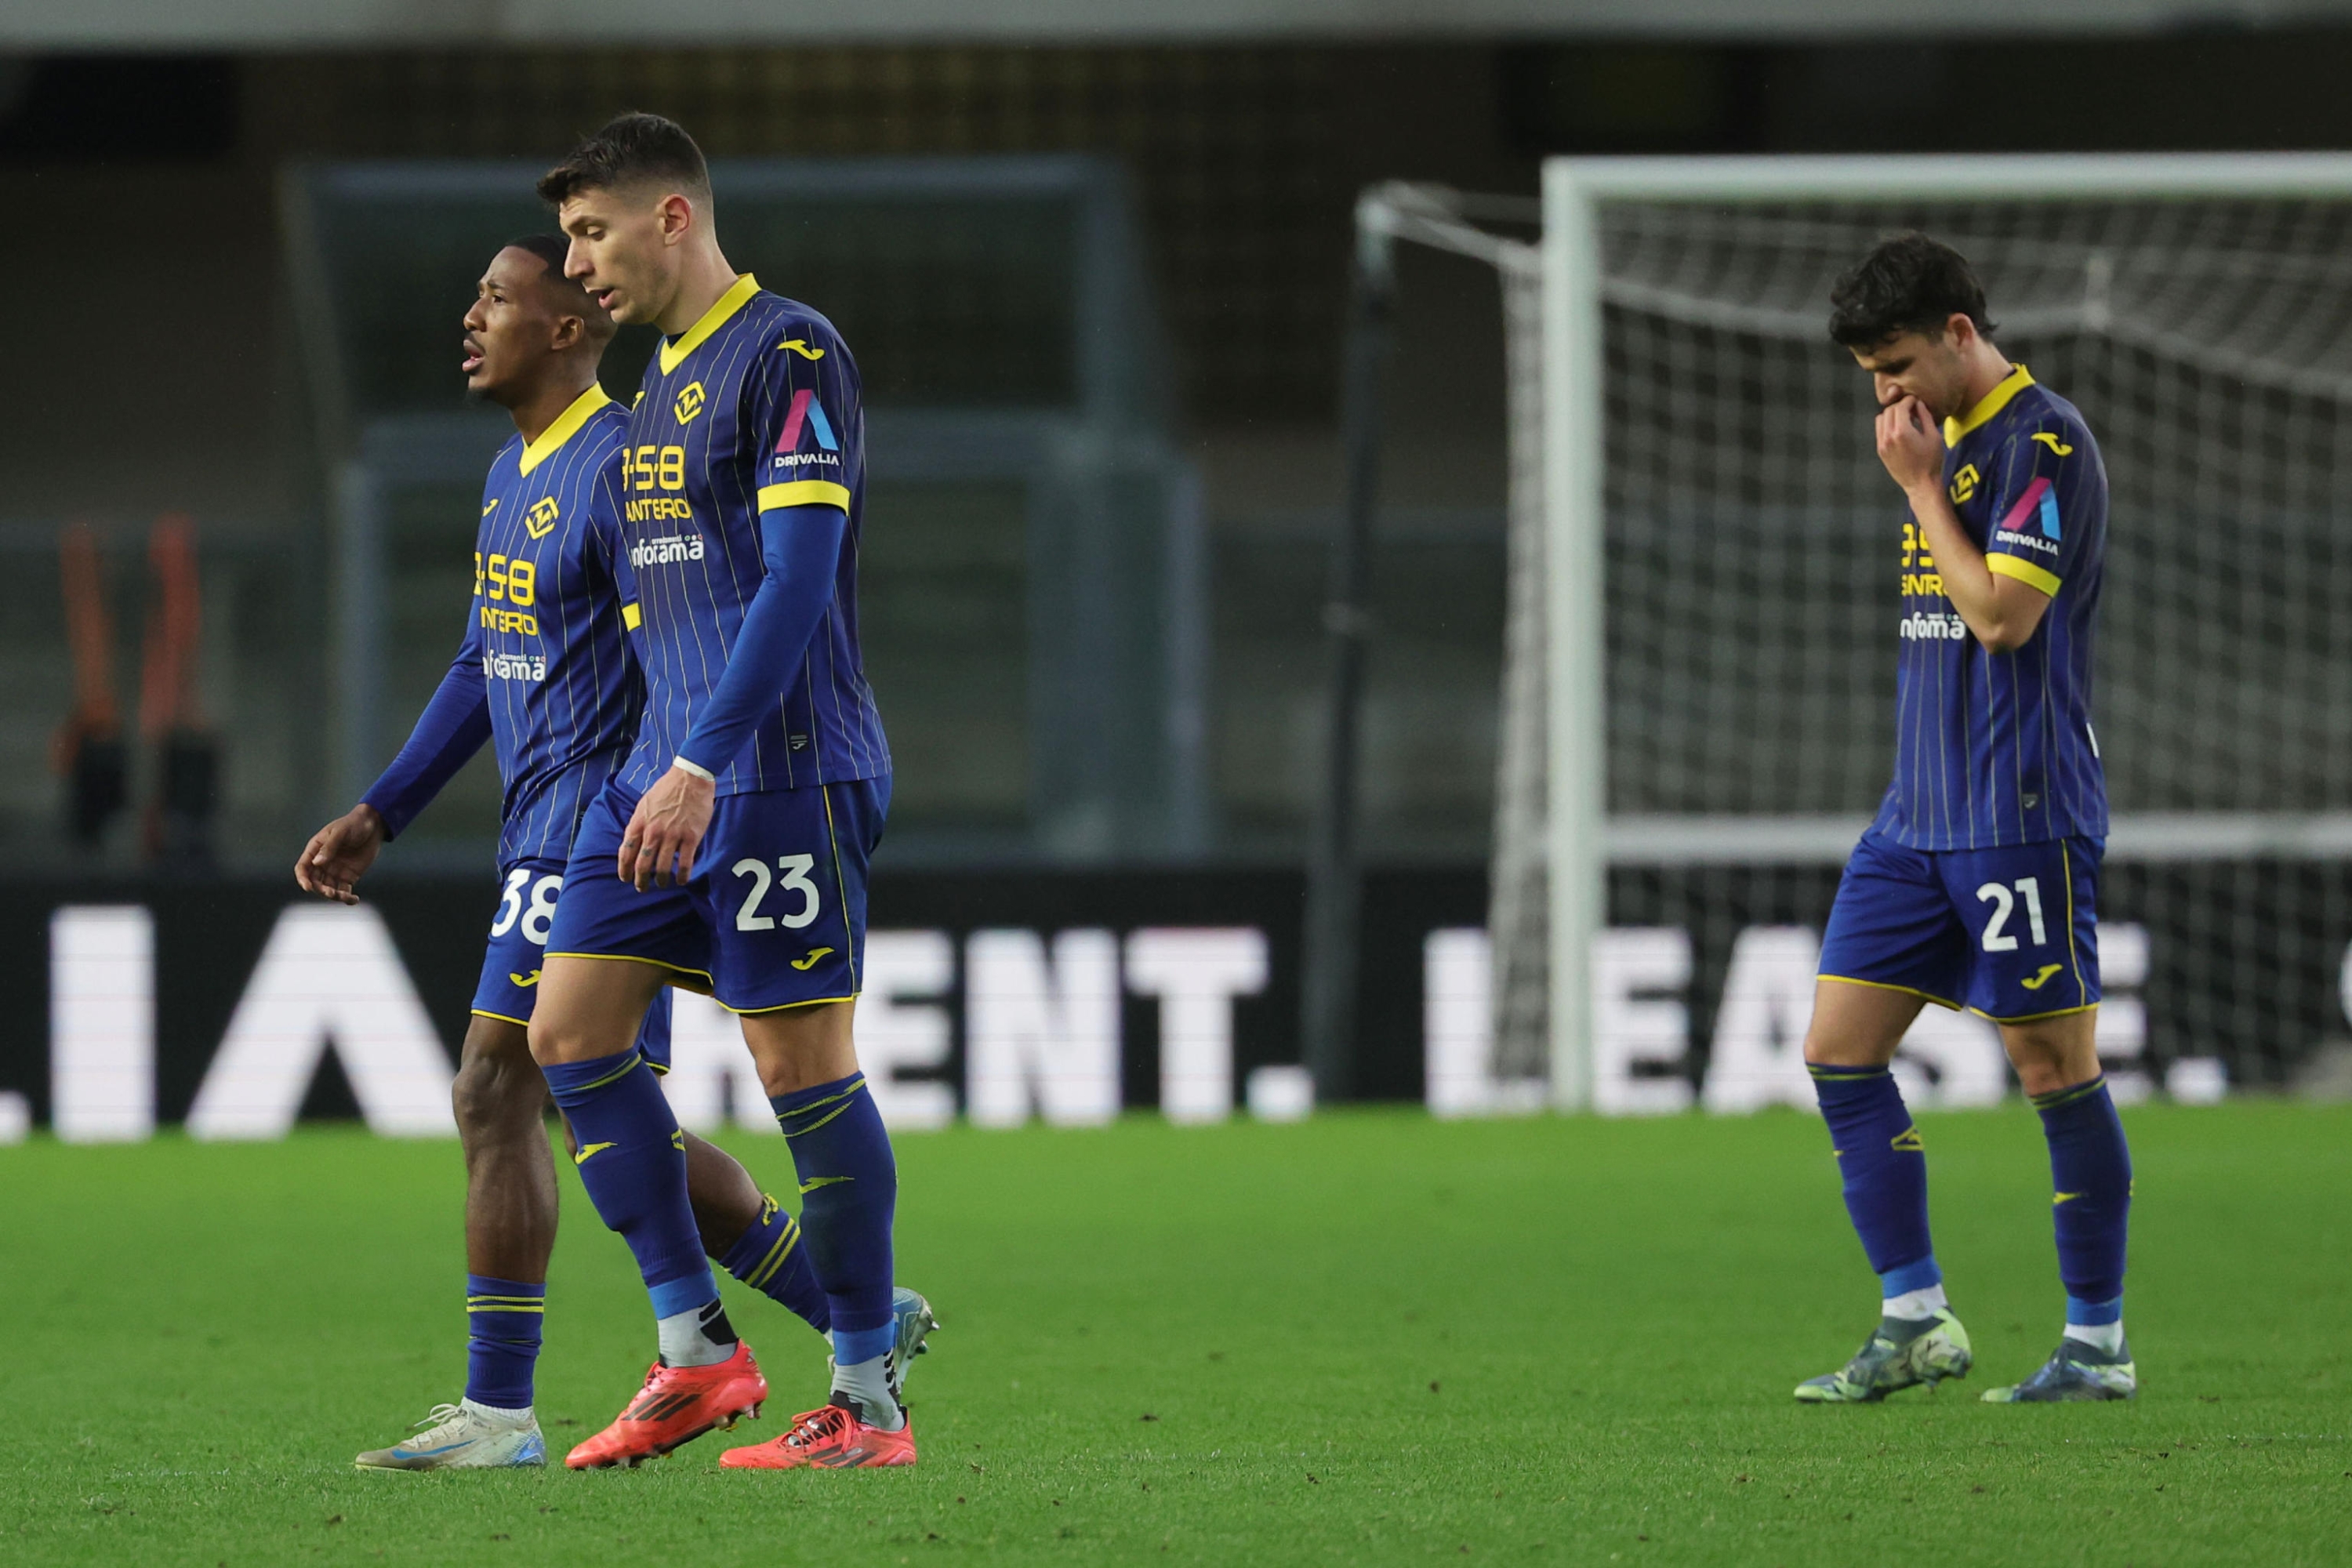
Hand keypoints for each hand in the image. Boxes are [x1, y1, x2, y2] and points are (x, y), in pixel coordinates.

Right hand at [295, 804, 385, 903]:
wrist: (373, 825)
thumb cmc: (354, 824)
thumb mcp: (340, 832)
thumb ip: (329, 847)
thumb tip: (317, 863)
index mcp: (315, 850)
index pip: (303, 868)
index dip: (303, 879)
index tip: (308, 887)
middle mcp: (323, 863)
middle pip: (315, 882)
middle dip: (320, 890)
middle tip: (330, 892)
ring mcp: (335, 871)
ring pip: (329, 889)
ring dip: (334, 896)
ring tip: (344, 896)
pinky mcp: (349, 876)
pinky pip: (344, 891)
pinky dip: (348, 898)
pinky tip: (354, 900)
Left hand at [620, 762, 716, 889]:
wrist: (690, 778)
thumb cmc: (666, 789)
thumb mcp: (644, 804)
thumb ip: (639, 824)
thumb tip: (634, 842)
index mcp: (639, 823)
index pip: (626, 852)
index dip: (624, 869)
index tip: (625, 878)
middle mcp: (653, 831)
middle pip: (642, 864)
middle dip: (640, 880)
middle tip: (641, 888)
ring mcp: (672, 835)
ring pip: (663, 867)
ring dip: (661, 880)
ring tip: (662, 884)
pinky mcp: (691, 837)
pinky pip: (685, 863)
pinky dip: (683, 875)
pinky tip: (682, 880)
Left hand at [1875, 395, 1947, 495]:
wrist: (1920, 484)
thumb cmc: (1931, 461)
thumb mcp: (1933, 436)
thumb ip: (1925, 417)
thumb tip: (1918, 403)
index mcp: (1902, 432)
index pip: (1900, 407)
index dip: (1909, 400)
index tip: (1916, 400)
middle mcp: (1888, 437)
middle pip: (1889, 411)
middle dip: (1900, 406)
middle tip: (1912, 408)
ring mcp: (1882, 444)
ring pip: (1881, 419)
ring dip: (1891, 414)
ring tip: (1905, 418)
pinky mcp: (1880, 451)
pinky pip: (1879, 431)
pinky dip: (1887, 424)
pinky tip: (1899, 428)